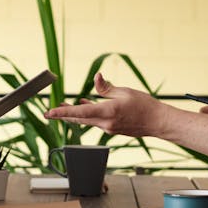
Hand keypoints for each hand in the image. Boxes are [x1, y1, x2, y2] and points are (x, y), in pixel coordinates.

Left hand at [44, 73, 169, 136]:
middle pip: (79, 118)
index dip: (63, 112)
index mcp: (108, 112)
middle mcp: (106, 123)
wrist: (158, 122)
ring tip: (62, 108)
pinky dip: (87, 115)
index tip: (50, 113)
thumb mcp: (125, 91)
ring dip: (74, 114)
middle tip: (49, 112)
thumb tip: (96, 78)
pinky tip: (85, 106)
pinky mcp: (112, 129)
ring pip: (86, 121)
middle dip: (63, 114)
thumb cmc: (145, 105)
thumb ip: (107, 87)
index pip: (80, 112)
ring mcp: (109, 128)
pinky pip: (95, 121)